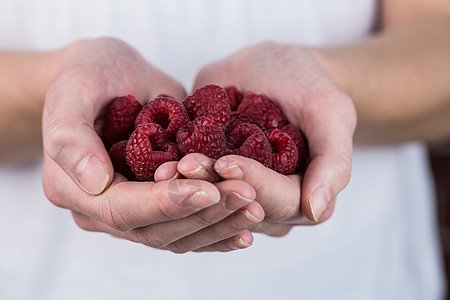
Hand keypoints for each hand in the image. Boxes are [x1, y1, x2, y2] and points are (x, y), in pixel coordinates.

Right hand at [42, 38, 262, 251]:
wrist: (111, 77)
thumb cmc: (92, 74)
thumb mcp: (74, 87)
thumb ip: (71, 134)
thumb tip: (94, 182)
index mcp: (72, 188)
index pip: (122, 209)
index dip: (166, 203)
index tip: (209, 190)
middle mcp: (102, 210)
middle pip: (155, 230)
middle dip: (203, 216)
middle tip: (247, 197)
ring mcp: (133, 212)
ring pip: (176, 236)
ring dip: (218, 226)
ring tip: (256, 209)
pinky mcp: (158, 205)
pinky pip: (188, 228)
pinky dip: (218, 230)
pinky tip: (248, 226)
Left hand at [186, 42, 355, 231]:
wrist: (270, 68)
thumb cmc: (306, 84)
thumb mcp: (330, 112)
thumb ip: (334, 161)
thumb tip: (315, 210)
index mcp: (302, 194)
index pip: (279, 202)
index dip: (254, 183)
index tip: (226, 162)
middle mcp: (268, 202)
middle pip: (241, 207)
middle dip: (214, 188)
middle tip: (188, 165)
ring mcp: (236, 193)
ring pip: (213, 202)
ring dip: (190, 188)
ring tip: (167, 169)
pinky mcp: (212, 178)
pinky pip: (194, 186)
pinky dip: (176, 178)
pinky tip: (158, 168)